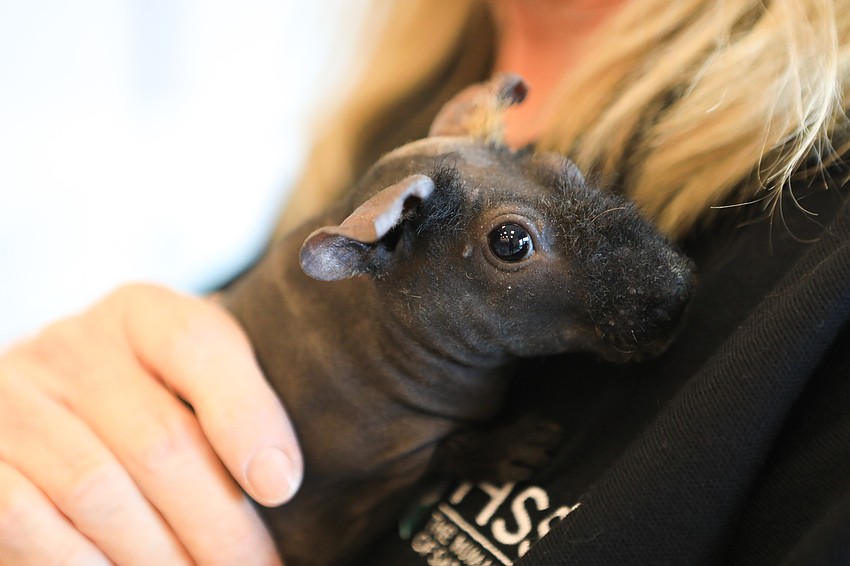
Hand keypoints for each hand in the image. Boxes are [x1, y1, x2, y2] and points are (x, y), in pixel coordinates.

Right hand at [0, 283, 302, 564]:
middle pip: (160, 440)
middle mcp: (72, 348)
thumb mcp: (196, 382)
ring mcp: (14, 402)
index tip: (281, 486)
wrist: (62, 414)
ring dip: (159, 556)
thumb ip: (238, 405)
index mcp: (141, 314)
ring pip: (98, 490)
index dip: (246, 418)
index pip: (197, 345)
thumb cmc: (152, 403)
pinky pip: (26, 520)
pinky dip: (84, 564)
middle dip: (218, 523)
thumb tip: (276, 479)